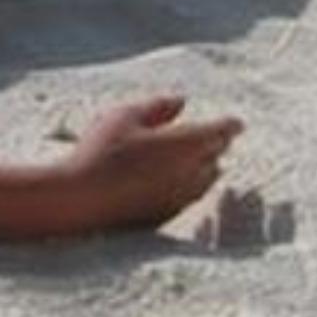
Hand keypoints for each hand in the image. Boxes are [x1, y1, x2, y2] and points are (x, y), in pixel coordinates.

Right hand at [54, 96, 242, 233]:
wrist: (81, 200)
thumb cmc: (100, 151)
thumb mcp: (124, 117)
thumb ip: (156, 107)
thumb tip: (181, 102)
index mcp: (186, 144)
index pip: (221, 131)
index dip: (229, 125)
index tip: (235, 122)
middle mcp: (191, 172)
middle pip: (216, 155)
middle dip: (217, 143)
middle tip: (216, 136)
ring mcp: (181, 197)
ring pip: (207, 179)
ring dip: (206, 166)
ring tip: (201, 159)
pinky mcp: (168, 215)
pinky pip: (191, 196)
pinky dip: (190, 185)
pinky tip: (175, 180)